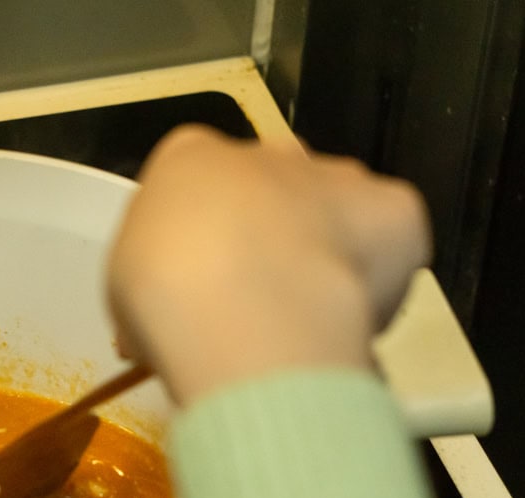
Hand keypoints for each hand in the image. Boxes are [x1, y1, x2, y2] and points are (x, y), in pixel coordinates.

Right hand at [106, 125, 430, 405]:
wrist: (238, 309)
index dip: (202, 238)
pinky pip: (392, 241)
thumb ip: (165, 281)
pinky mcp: (395, 208)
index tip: (201, 289)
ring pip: (335, 208)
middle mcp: (266, 151)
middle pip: (273, 188)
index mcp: (188, 158)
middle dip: (270, 235)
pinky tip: (357, 315)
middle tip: (257, 304)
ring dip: (328, 249)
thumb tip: (190, 314)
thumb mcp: (130, 289)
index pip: (197, 181)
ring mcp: (335, 175)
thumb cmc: (161, 295)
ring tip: (311, 318)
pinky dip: (382, 275)